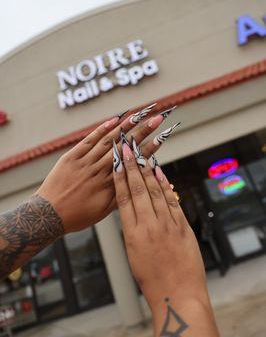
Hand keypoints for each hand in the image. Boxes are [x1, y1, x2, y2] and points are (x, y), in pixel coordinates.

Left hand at [36, 104, 175, 232]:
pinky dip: (102, 129)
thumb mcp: (102, 211)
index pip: (134, 163)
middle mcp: (100, 171)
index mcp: (110, 185)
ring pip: (109, 140)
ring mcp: (85, 162)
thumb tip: (137, 185)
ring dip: (125, 126)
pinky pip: (89, 140)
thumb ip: (120, 196)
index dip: (149, 149)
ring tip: (139, 114)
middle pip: (124, 147)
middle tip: (157, 119)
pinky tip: (114, 120)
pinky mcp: (72, 156)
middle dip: (143, 132)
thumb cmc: (77, 215)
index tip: (162, 138)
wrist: (48, 214)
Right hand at [113, 140, 218, 335]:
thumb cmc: (152, 278)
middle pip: (138, 189)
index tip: (115, 162)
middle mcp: (149, 225)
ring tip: (141, 154)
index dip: (119, 177)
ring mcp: (167, 224)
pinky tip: (160, 172)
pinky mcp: (182, 226)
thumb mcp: (133, 253)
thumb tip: (131, 208)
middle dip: (131, 166)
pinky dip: (166, 185)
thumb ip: (132, 229)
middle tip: (127, 148)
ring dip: (148, 170)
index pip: (123, 198)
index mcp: (132, 234)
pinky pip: (172, 201)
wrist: (177, 294)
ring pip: (155, 191)